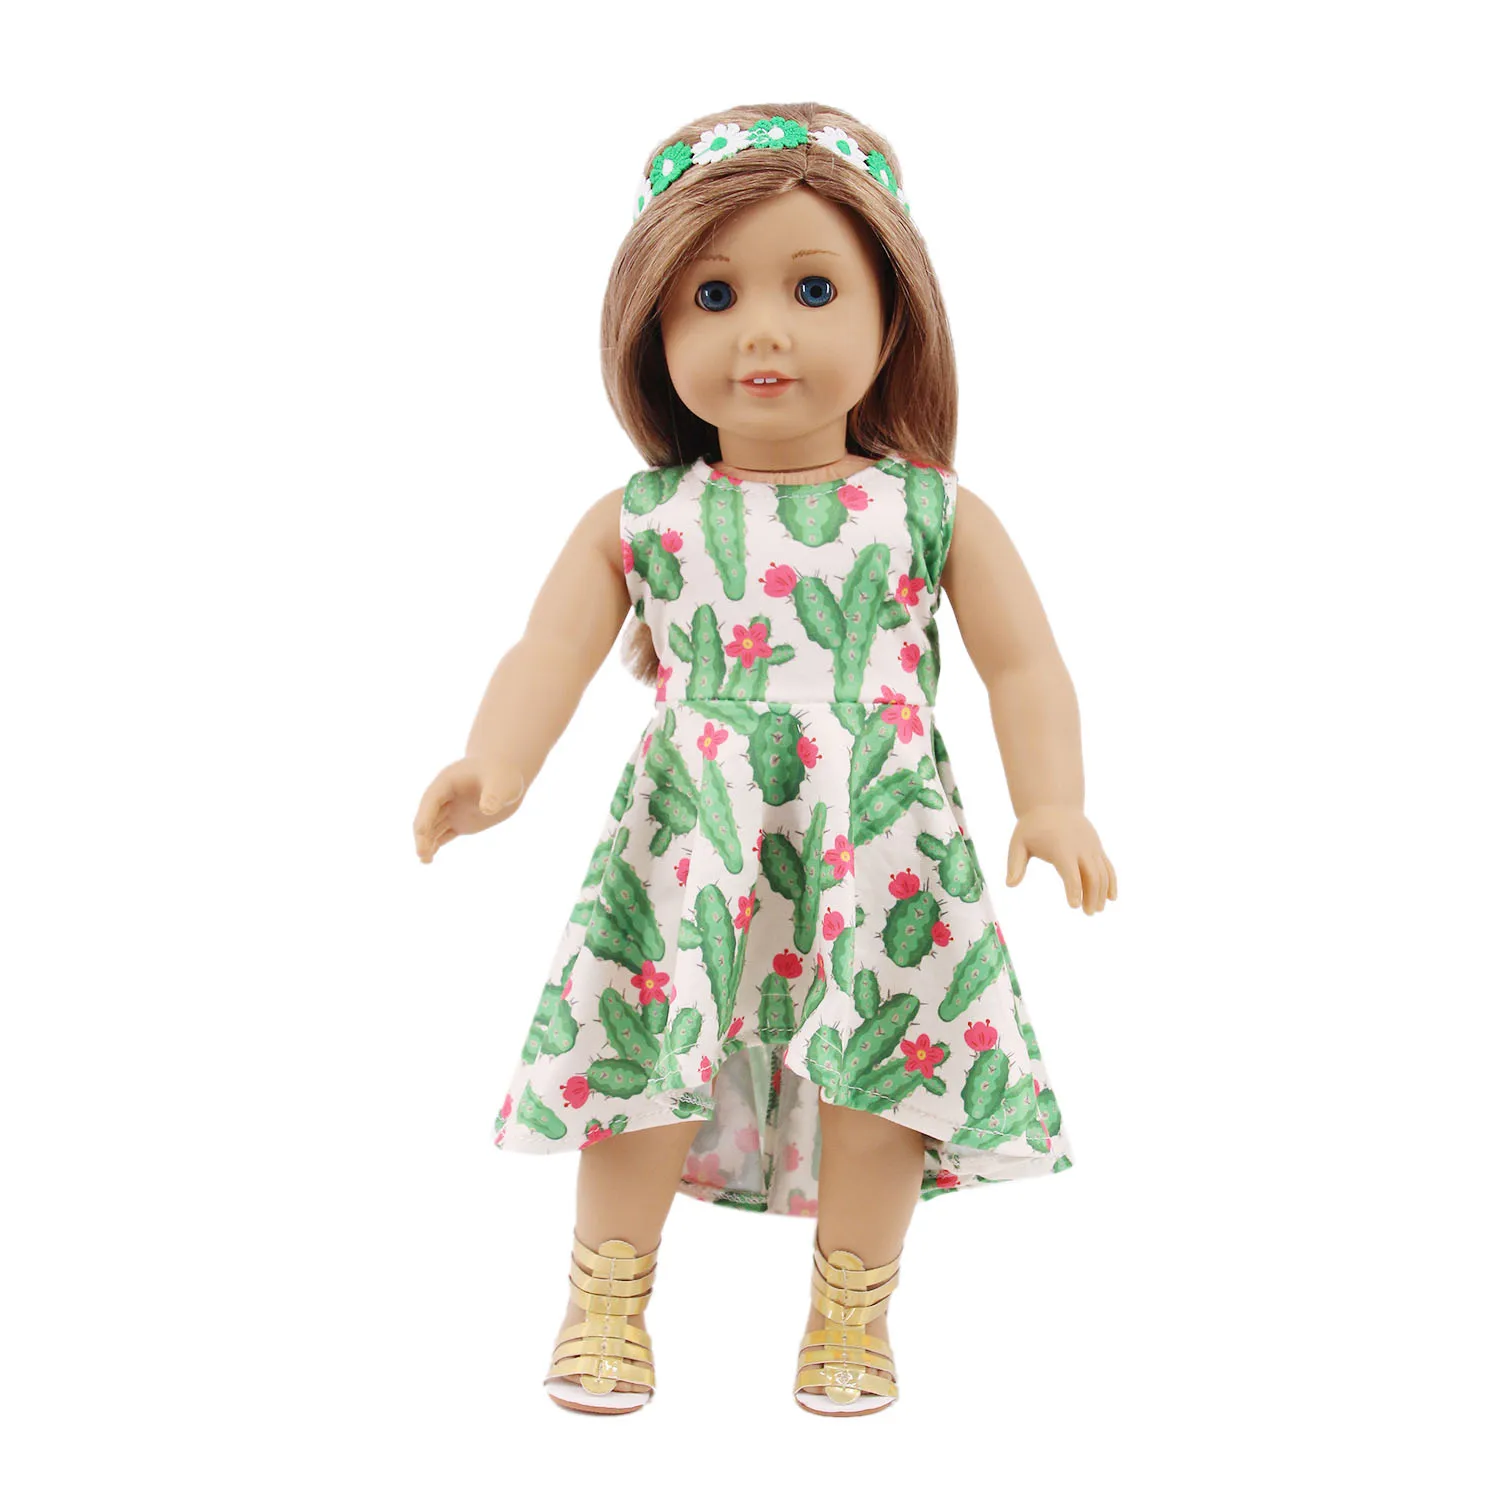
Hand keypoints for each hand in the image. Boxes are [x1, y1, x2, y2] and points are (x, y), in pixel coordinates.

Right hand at [413, 757, 527, 862]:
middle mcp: (444, 797)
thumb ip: (494, 794)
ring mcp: (450, 810)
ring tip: (425, 861)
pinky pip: (443, 834)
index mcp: (448, 782)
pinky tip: (429, 859)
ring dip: (427, 843)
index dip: (425, 815)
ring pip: (432, 828)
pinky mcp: (458, 822)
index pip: (432, 799)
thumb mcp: (502, 782)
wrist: (506, 774)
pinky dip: (436, 845)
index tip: (421, 832)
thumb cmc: (502, 773)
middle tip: (422, 853)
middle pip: (427, 816)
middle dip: (423, 834)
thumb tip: (487, 809)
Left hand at [1006, 806, 1116, 913]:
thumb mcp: (1018, 843)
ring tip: (1095, 910)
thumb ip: (1015, 865)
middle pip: (1092, 875)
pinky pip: (1108, 866)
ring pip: (1103, 873)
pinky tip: (1111, 898)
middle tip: (1088, 913)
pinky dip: (1112, 881)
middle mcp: (1080, 848)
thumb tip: (1010, 885)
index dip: (1074, 889)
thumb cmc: (1033, 828)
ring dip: (1102, 893)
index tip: (1074, 906)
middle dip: (1092, 896)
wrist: (1053, 805)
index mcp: (1061, 848)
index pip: (1071, 872)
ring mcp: (1091, 847)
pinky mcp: (1097, 848)